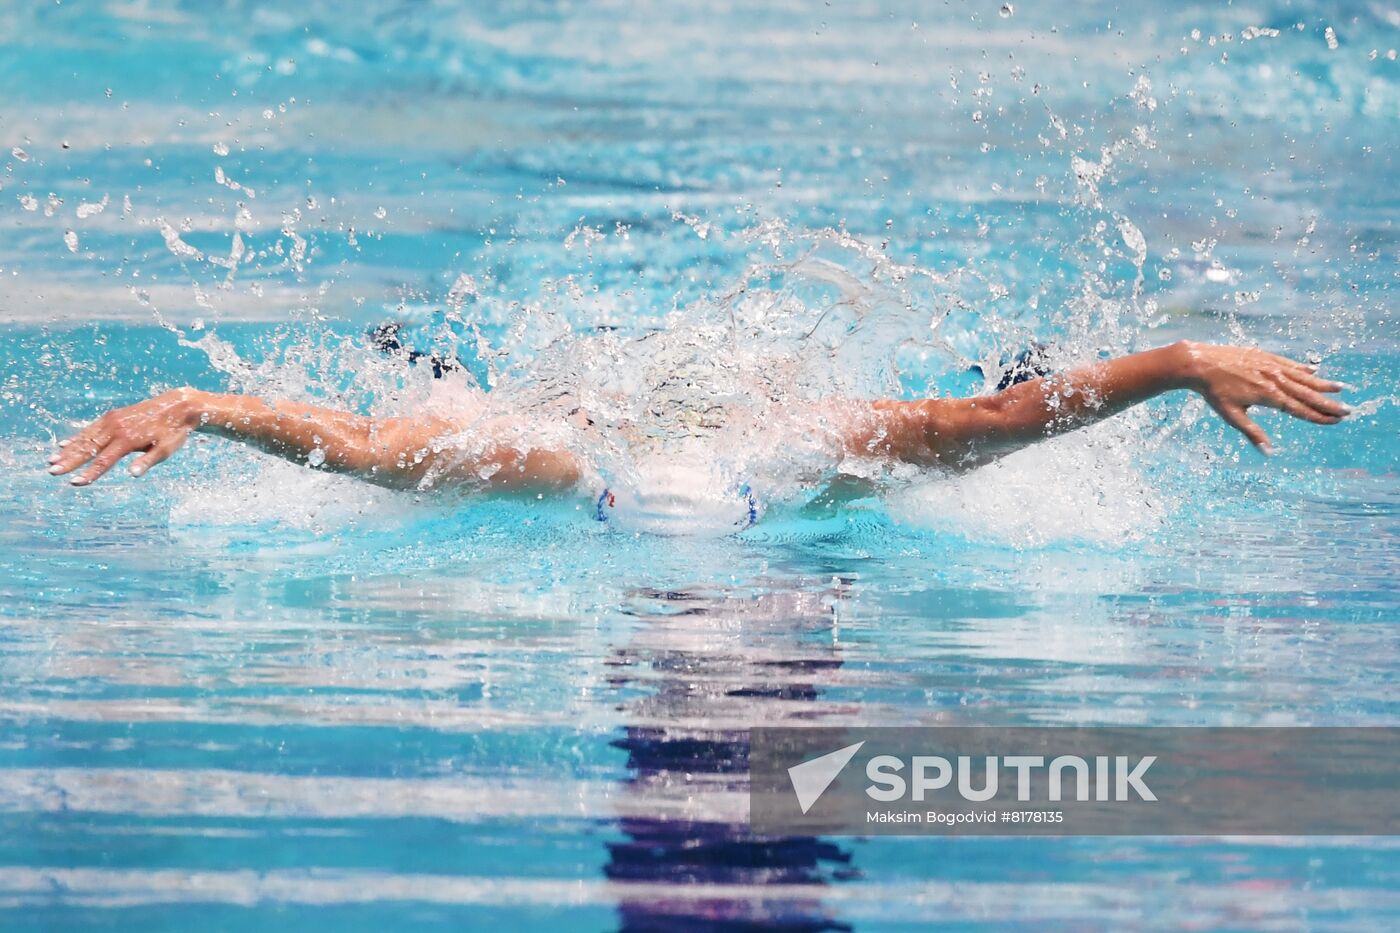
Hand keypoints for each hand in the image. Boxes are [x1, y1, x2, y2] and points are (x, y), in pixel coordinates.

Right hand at [48, 388, 203, 484]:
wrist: (178, 406)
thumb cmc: (173, 432)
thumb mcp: (166, 449)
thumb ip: (147, 461)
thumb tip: (132, 474)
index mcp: (128, 439)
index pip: (104, 460)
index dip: (89, 473)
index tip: (75, 483)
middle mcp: (116, 428)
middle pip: (88, 448)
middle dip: (69, 462)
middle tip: (52, 472)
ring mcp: (112, 420)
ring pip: (86, 438)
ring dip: (68, 450)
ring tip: (52, 462)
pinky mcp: (112, 416)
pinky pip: (90, 429)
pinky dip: (76, 438)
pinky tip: (64, 445)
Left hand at [1179, 342, 1349, 453]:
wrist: (1200, 363)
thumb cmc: (1214, 392)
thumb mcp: (1232, 416)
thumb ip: (1252, 433)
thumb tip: (1267, 452)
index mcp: (1268, 396)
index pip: (1299, 409)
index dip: (1318, 416)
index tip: (1335, 421)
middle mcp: (1274, 379)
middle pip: (1307, 394)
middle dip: (1328, 403)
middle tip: (1348, 410)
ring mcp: (1271, 365)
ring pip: (1302, 377)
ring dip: (1322, 384)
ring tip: (1340, 389)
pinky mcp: (1265, 356)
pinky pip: (1289, 364)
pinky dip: (1303, 369)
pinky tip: (1314, 372)